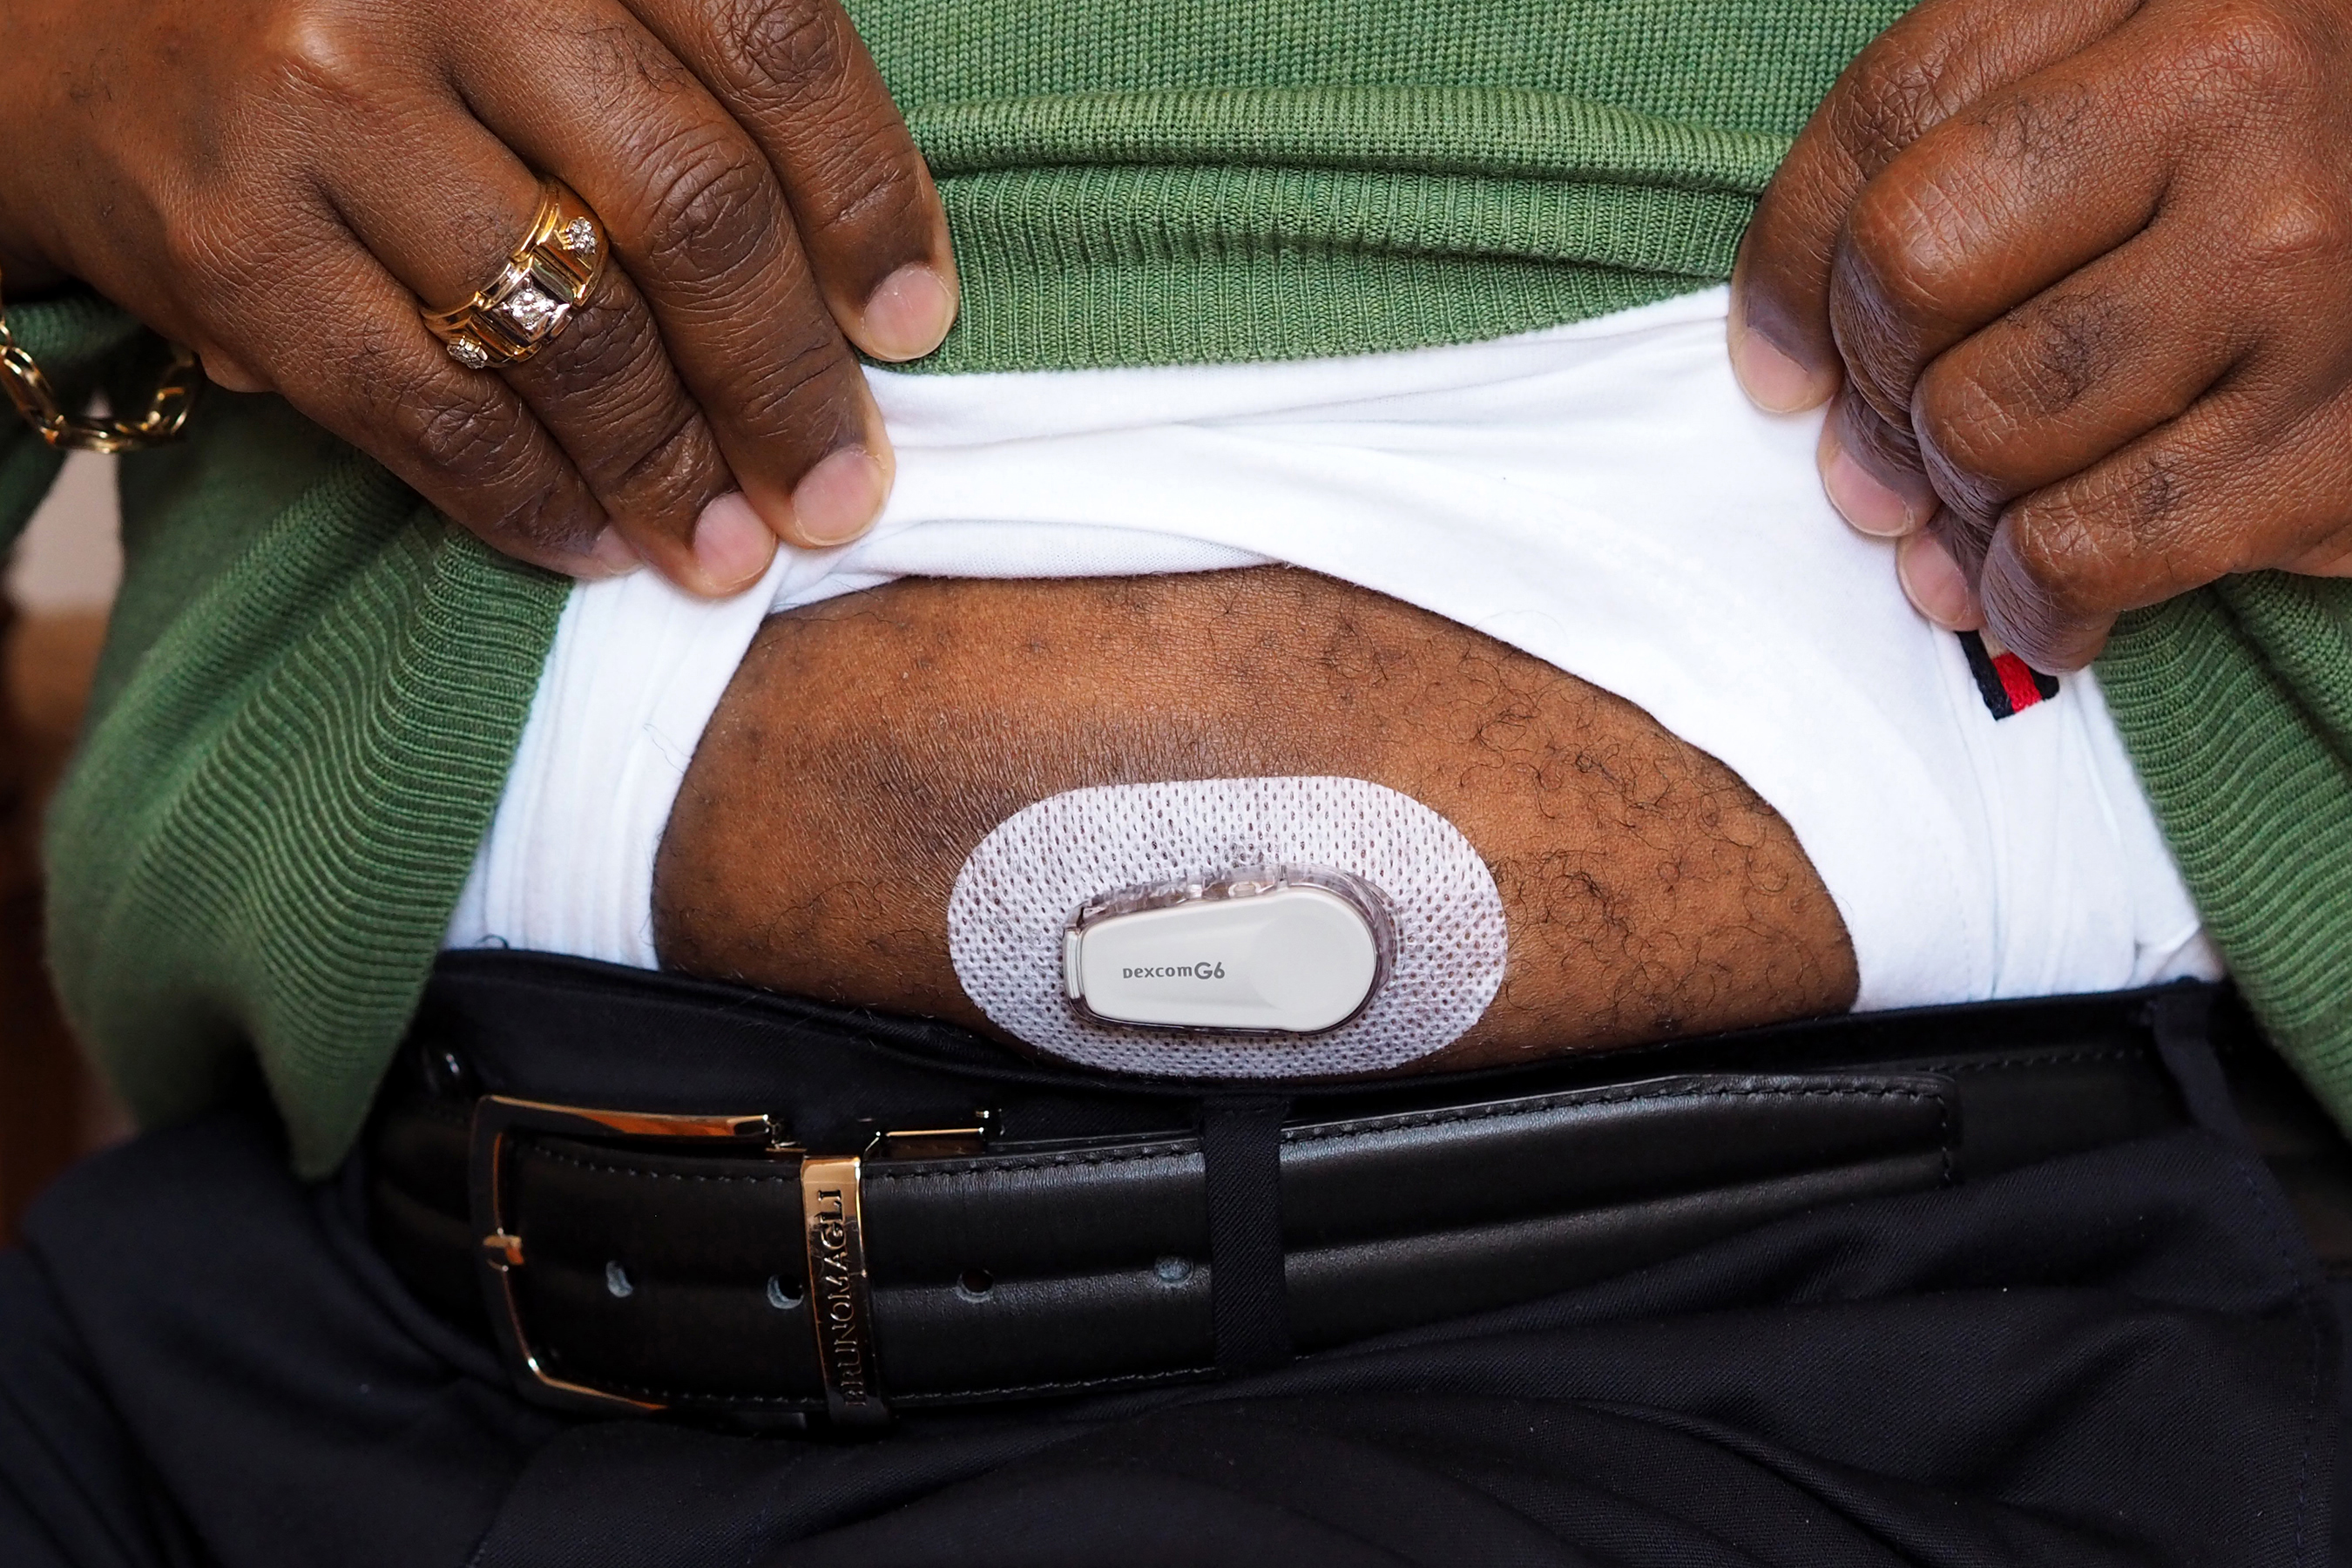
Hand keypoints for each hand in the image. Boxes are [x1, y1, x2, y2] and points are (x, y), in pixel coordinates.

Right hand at [0, 0, 957, 594]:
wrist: (58, 18)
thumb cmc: (356, 8)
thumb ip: (669, 62)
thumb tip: (862, 271)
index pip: (769, 37)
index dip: (865, 196)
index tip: (912, 324)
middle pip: (691, 204)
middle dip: (788, 381)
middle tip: (839, 491)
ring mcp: (320, 99)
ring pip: (573, 327)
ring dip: (675, 469)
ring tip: (729, 552)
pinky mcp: (230, 237)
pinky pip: (432, 411)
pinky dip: (534, 501)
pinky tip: (595, 547)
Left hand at [1729, 0, 2351, 669]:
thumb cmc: (2323, 138)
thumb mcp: (2167, 53)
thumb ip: (1988, 125)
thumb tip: (1795, 364)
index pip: (1890, 126)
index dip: (1788, 263)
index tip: (1776, 358)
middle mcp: (2248, 112)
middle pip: (1916, 277)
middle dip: (1868, 390)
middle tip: (1876, 452)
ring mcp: (2310, 281)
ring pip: (1990, 427)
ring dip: (1943, 502)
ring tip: (1960, 518)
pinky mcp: (2350, 440)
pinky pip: (2095, 547)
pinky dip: (2031, 597)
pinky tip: (2036, 594)